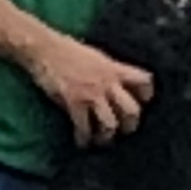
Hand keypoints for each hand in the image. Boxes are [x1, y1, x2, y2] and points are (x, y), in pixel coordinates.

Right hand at [23, 37, 153, 147]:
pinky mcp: (74, 101)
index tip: (141, 102)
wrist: (45, 48)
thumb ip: (107, 72)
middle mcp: (108, 82)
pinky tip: (81, 142)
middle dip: (129, 125)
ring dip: (107, 136)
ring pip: (111, 123)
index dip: (146, 95)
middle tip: (122, 130)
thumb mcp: (96, 57)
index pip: (144, 81)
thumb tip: (112, 88)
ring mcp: (92, 93)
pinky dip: (84, 138)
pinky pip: (84, 127)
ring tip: (100, 139)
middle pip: (132, 110)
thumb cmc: (66, 50)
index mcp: (114, 68)